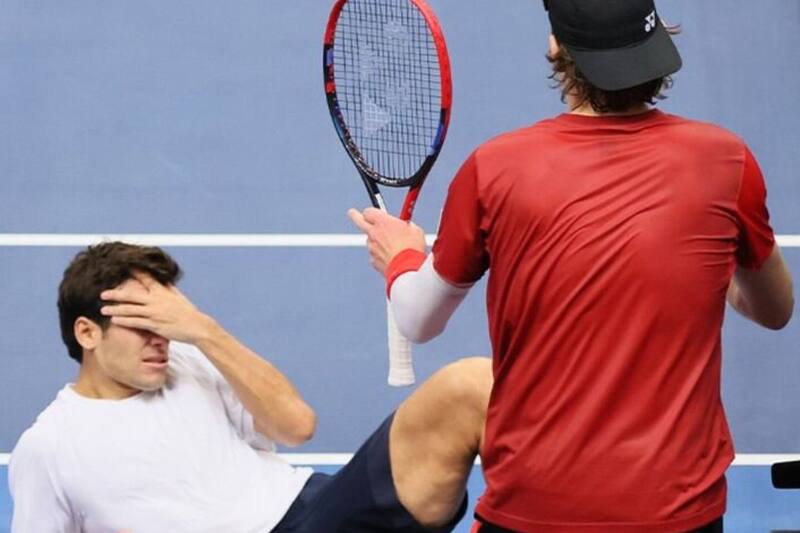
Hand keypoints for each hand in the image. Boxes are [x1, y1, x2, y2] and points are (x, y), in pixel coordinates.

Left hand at [100, 273, 216, 344]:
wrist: (197, 326)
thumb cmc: (189, 312)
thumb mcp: (179, 297)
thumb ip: (168, 288)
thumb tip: (162, 280)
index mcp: (162, 292)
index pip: (146, 279)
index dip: (134, 272)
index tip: (123, 268)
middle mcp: (156, 301)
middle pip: (131, 296)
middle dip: (116, 294)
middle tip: (103, 294)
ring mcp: (155, 313)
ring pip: (130, 310)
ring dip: (115, 309)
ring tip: (103, 309)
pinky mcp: (155, 325)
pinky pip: (136, 322)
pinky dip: (124, 321)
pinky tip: (114, 320)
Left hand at [348, 207, 426, 273]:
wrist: (407, 269)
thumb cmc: (412, 247)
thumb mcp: (414, 230)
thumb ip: (406, 226)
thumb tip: (406, 226)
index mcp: (382, 222)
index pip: (369, 211)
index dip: (372, 212)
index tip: (373, 213)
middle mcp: (373, 233)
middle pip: (359, 220)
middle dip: (355, 215)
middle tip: (352, 212)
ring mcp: (371, 247)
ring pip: (370, 241)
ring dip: (376, 241)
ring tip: (392, 246)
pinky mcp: (373, 260)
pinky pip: (375, 255)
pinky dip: (381, 255)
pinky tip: (393, 258)